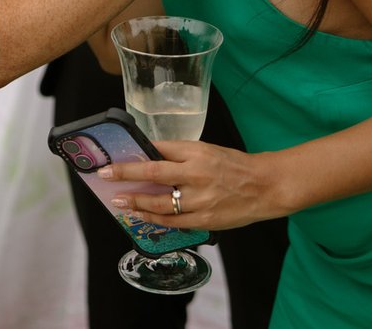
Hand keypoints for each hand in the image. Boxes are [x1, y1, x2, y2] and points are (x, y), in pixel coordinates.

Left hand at [100, 140, 286, 231]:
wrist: (265, 186)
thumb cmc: (234, 165)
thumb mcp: (206, 150)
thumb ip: (178, 153)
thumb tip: (148, 153)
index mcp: (196, 153)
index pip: (158, 151)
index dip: (134, 156)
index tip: (112, 160)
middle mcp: (197, 174)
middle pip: (154, 174)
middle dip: (126, 176)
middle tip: (106, 177)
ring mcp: (201, 199)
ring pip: (161, 204)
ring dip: (136, 203)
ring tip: (120, 202)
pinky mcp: (206, 219)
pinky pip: (174, 222)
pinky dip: (155, 220)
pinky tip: (142, 217)